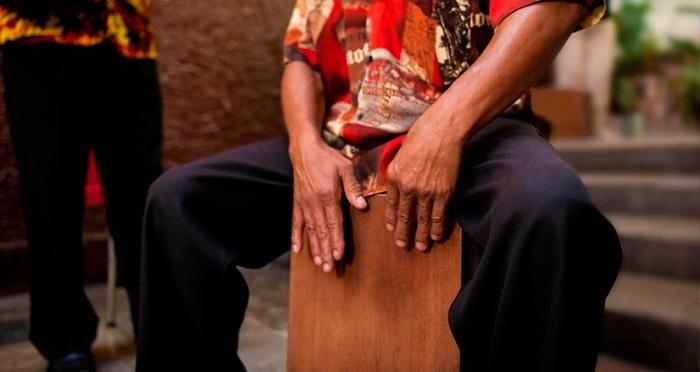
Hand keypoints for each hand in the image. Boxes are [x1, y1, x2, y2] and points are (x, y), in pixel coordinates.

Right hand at [289, 135, 366, 271]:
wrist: (304, 149)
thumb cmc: (328, 158)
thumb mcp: (345, 168)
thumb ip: (353, 187)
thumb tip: (362, 206)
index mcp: (328, 196)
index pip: (334, 223)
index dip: (337, 240)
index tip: (339, 255)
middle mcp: (314, 203)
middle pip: (322, 231)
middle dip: (326, 250)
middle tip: (329, 268)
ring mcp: (304, 204)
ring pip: (310, 231)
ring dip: (315, 248)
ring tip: (319, 263)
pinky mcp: (297, 202)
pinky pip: (296, 223)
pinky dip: (296, 237)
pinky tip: (298, 250)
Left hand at [384, 124, 461, 250]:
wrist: (442, 131)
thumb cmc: (422, 136)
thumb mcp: (400, 154)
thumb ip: (397, 171)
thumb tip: (396, 184)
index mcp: (394, 177)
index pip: (390, 204)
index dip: (391, 219)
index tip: (391, 229)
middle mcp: (407, 187)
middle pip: (404, 216)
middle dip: (403, 233)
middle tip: (402, 245)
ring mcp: (425, 192)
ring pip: (422, 219)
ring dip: (421, 235)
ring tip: (421, 247)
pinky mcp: (443, 193)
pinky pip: (439, 215)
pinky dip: (437, 228)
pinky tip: (436, 236)